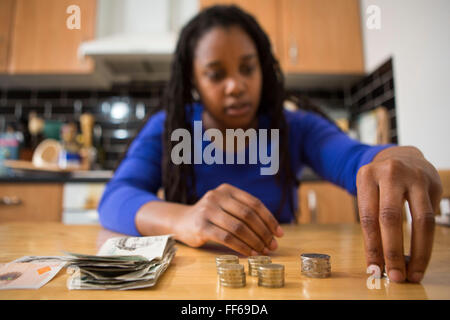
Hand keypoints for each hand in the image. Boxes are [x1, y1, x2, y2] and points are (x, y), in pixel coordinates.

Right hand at [176, 183, 283, 255]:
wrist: (181, 222)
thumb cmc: (210, 217)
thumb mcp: (226, 207)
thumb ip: (244, 212)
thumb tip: (273, 231)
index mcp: (227, 189)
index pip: (254, 203)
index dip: (269, 219)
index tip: (279, 233)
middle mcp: (217, 196)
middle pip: (248, 215)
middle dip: (263, 232)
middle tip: (272, 245)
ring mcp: (207, 210)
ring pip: (238, 227)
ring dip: (254, 241)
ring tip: (262, 251)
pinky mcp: (201, 226)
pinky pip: (226, 238)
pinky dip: (241, 247)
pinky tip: (249, 253)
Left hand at [356, 146, 442, 282]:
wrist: (401, 156)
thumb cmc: (379, 183)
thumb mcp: (367, 194)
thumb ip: (371, 223)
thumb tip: (377, 262)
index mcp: (367, 176)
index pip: (368, 217)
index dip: (372, 246)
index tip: (374, 268)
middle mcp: (391, 173)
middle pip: (391, 218)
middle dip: (393, 251)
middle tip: (394, 275)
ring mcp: (415, 176)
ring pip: (421, 220)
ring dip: (418, 252)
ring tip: (413, 273)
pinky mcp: (434, 184)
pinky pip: (432, 217)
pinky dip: (426, 240)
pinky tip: (421, 255)